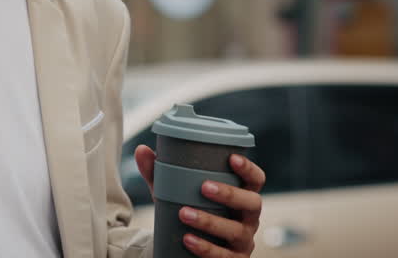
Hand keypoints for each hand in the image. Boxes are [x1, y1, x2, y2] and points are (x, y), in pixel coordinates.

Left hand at [135, 145, 265, 256]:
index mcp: (242, 196)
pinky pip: (223, 256)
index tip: (231, 157)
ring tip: (184, 213)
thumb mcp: (177, 194)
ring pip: (235, 231)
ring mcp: (244, 241)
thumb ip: (161, 173)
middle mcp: (248, 218)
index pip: (256, 179)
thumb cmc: (192, 212)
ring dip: (210, 221)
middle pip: (252, 202)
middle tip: (204, 187)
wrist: (189, 252)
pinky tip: (188, 239)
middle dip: (230, 194)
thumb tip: (142, 150)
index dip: (248, 168)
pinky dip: (205, 247)